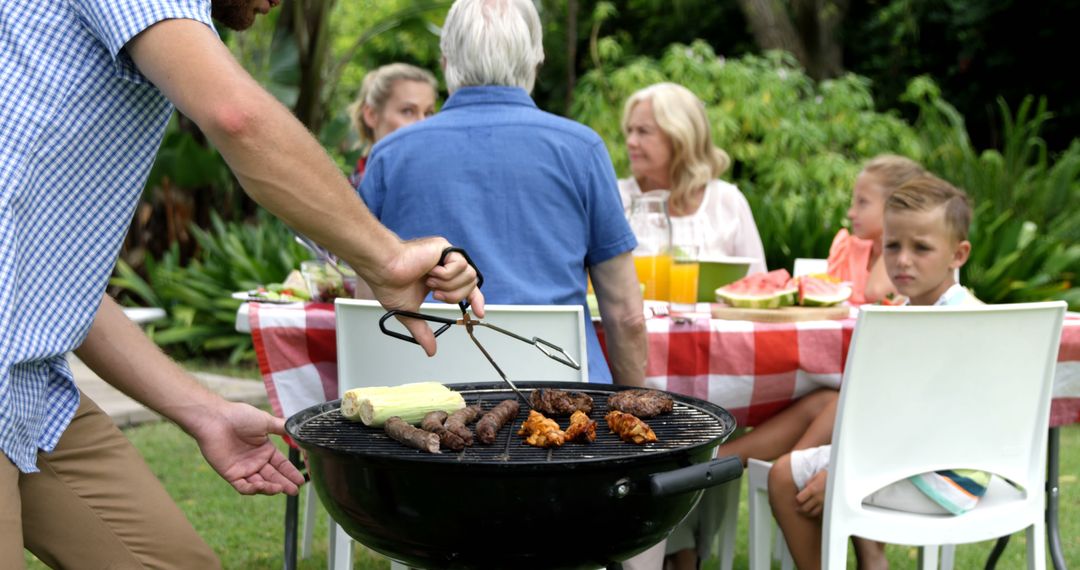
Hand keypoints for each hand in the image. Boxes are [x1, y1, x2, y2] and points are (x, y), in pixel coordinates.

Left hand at [193, 402, 304, 495]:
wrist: (216, 419)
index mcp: (265, 449)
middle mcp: (255, 461)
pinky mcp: (230, 474)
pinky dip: (253, 489)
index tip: (302, 480)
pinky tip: (263, 486)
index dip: (291, 473)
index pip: (281, 465)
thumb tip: (298, 430)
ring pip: (260, 484)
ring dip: (270, 488)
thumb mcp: (266, 421)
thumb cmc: (239, 416)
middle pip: (273, 477)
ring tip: (281, 489)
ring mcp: (243, 468)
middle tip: (294, 490)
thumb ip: (282, 428)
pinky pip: (243, 487)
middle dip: (285, 484)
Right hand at [366, 237, 484, 355]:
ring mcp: (446, 256)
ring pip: (469, 275)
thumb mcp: (410, 313)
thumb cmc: (389, 284)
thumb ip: (423, 331)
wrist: (383, 269)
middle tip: (436, 294)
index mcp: (439, 280)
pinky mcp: (445, 247)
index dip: (476, 301)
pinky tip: (431, 271)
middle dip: (455, 295)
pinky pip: (461, 265)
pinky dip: (446, 274)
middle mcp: (445, 266)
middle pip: (471, 284)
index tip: (479, 314)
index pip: (467, 289)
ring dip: (449, 285)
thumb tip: (430, 350)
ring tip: (431, 282)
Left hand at [795, 469, 827, 517]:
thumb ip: (808, 483)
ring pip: (812, 513)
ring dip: (806, 513)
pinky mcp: (828, 506)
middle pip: (805, 508)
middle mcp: (818, 498)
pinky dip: (815, 513)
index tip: (797, 498)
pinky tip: (813, 510)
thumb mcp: (815, 476)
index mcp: (813, 489)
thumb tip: (803, 489)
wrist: (840, 479)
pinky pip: (820, 513)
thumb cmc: (827, 476)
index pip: (799, 499)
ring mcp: (823, 503)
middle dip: (800, 508)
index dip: (797, 499)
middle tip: (797, 507)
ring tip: (804, 510)